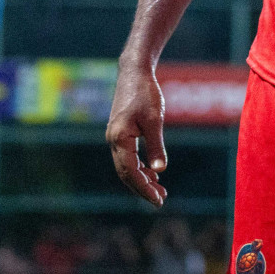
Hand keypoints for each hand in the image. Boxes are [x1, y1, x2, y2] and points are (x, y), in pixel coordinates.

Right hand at [106, 61, 168, 206]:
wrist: (134, 73)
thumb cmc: (145, 93)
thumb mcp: (154, 120)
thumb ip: (155, 146)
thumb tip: (160, 170)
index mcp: (119, 139)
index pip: (130, 172)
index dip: (144, 188)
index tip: (159, 200)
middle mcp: (113, 141)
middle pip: (126, 174)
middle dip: (142, 189)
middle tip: (161, 200)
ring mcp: (115, 138)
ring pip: (126, 167)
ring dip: (141, 179)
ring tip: (160, 190)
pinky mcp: (120, 134)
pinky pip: (128, 157)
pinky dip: (140, 167)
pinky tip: (153, 172)